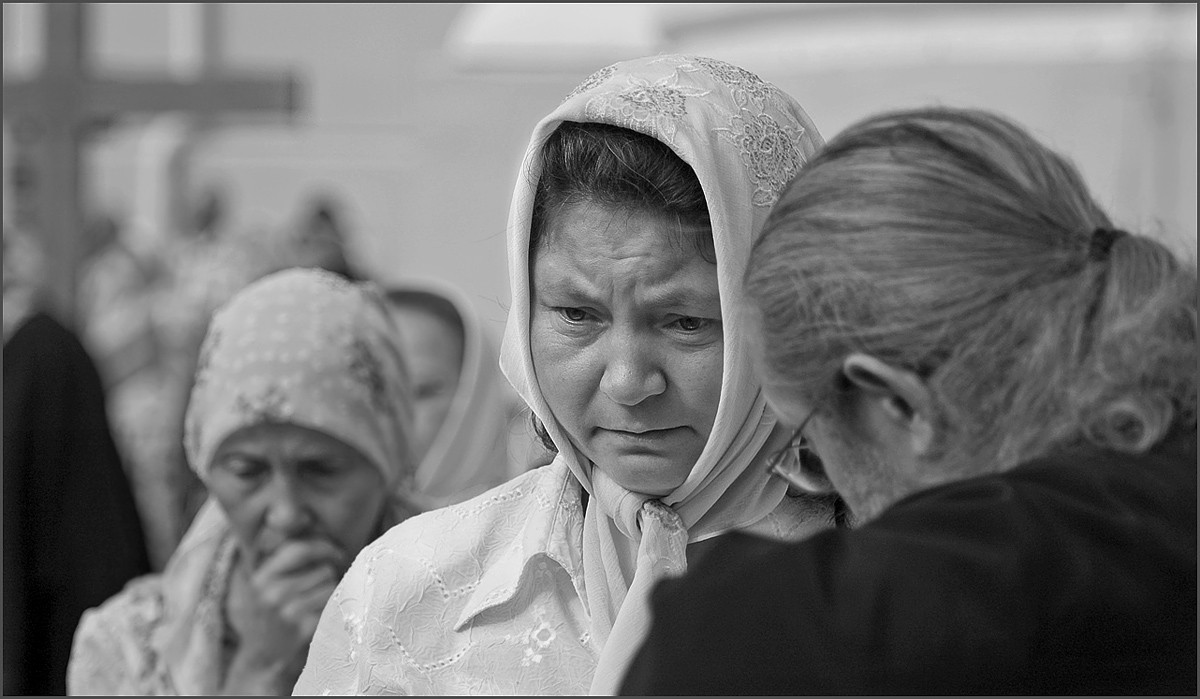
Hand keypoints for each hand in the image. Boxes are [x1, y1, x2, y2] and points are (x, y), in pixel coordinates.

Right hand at [222, 538, 347, 693]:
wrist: (263, 656)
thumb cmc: (270, 612)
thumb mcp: (265, 582)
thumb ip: (282, 555)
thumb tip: (307, 520)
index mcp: (261, 577)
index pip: (298, 549)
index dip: (323, 546)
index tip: (335, 552)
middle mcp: (271, 593)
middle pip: (322, 568)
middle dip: (329, 572)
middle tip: (329, 579)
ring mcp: (287, 613)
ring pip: (330, 585)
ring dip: (331, 589)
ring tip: (318, 599)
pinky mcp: (304, 628)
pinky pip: (332, 604)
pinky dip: (333, 605)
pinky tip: (321, 612)